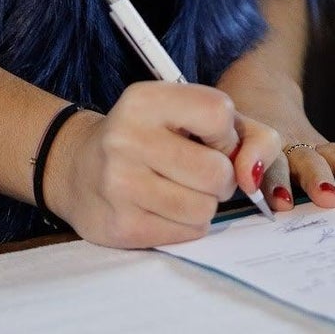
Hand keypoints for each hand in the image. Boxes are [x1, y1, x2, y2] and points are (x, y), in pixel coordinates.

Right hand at [42, 82, 282, 248]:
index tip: (211, 140)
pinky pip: (187, 233)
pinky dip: (187, 225)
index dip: (227, 134)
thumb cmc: (154, 140)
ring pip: (205, 208)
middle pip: (217, 171)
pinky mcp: (120, 225)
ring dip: (205, 204)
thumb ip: (250, 135)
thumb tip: (254, 176)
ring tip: (181, 191)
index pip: (218, 113)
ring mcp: (119, 184)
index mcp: (145, 100)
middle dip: (222, 178)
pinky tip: (164, 209)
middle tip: (200, 172)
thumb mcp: (195, 118)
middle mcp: (126, 137)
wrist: (80, 170)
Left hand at [216, 53, 334, 212]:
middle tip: (328, 197)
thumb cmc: (230, 132)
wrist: (253, 92)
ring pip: (333, 155)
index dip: (269, 178)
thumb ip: (225, 164)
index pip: (263, 161)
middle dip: (316, 178)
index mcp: (256, 145)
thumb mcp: (219, 141)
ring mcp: (310, 145)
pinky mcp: (325, 148)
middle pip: (303, 159)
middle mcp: (287, 144)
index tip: (275, 202)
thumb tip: (219, 193)